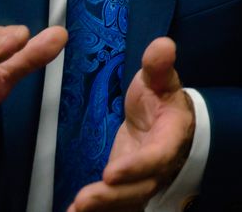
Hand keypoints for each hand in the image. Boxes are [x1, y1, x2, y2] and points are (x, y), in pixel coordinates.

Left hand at [65, 33, 196, 211]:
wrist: (165, 122)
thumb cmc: (161, 98)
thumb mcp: (160, 78)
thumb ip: (159, 65)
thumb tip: (162, 45)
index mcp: (168, 141)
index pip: (154, 159)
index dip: (135, 167)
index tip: (111, 172)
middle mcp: (156, 170)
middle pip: (137, 190)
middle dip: (110, 197)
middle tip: (82, 199)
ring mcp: (140, 184)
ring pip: (124, 203)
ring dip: (100, 209)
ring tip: (73, 211)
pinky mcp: (125, 190)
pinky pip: (112, 206)